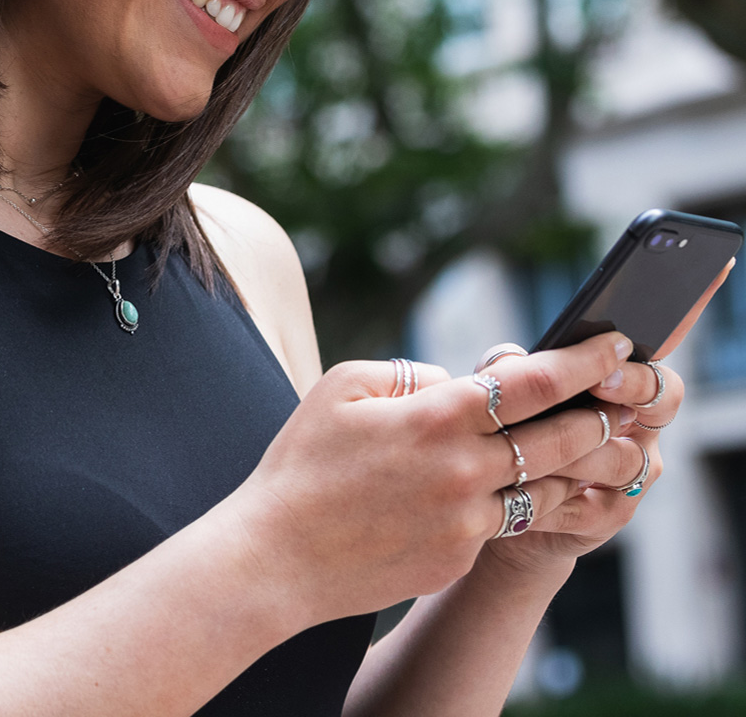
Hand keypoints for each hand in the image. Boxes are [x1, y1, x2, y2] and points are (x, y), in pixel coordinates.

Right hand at [230, 332, 634, 629]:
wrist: (278, 554)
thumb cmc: (303, 461)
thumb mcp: (342, 386)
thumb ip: (409, 375)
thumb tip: (455, 383)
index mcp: (436, 417)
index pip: (533, 383)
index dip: (583, 360)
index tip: (613, 344)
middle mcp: (463, 471)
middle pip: (562, 439)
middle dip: (603, 416)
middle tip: (625, 400)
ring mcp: (465, 523)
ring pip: (546, 490)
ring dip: (579, 468)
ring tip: (601, 450)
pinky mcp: (456, 559)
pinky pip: (501, 524)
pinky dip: (518, 503)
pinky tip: (522, 490)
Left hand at [477, 257, 731, 576]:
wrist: (486, 500)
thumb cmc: (500, 430)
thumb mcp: (500, 391)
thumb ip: (511, 371)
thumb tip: (510, 359)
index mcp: (616, 384)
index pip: (657, 357)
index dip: (662, 341)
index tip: (622, 341)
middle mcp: (635, 425)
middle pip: (663, 399)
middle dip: (633, 387)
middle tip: (601, 383)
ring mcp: (628, 474)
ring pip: (624, 457)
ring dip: (577, 449)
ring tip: (532, 445)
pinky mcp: (607, 516)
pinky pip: (593, 505)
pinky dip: (551, 493)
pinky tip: (517, 488)